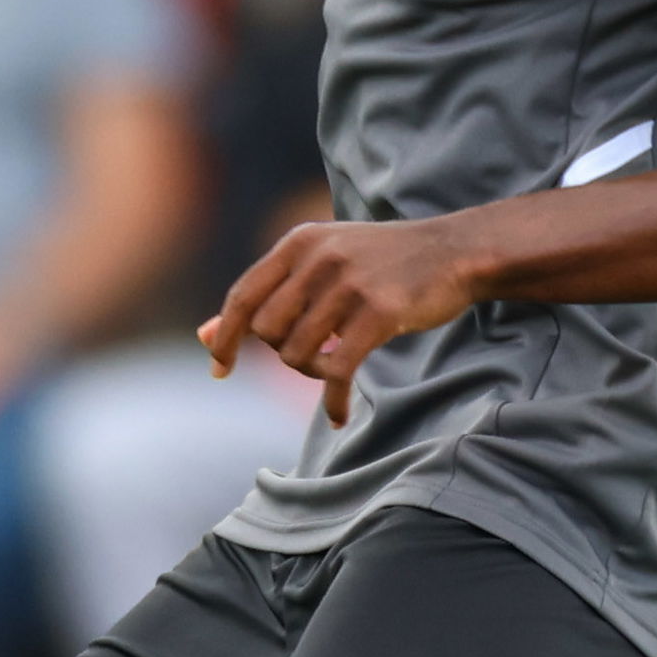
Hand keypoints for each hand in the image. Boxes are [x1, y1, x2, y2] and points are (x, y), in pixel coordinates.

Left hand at [200, 215, 478, 426]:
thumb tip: (202, 336)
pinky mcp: (380, 312)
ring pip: (297, 353)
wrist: (454, 252)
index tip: (219, 371)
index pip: (242, 296)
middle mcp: (319, 258)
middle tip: (314, 353)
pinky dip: (333, 398)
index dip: (224, 338)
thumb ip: (265, 296)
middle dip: (282, 354)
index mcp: (298, 242)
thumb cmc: (381, 262)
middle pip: (267, 331)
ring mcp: (349, 284)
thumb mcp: (320, 263)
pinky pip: (337, 370)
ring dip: (312, 373)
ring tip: (335, 367)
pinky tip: (339, 414)